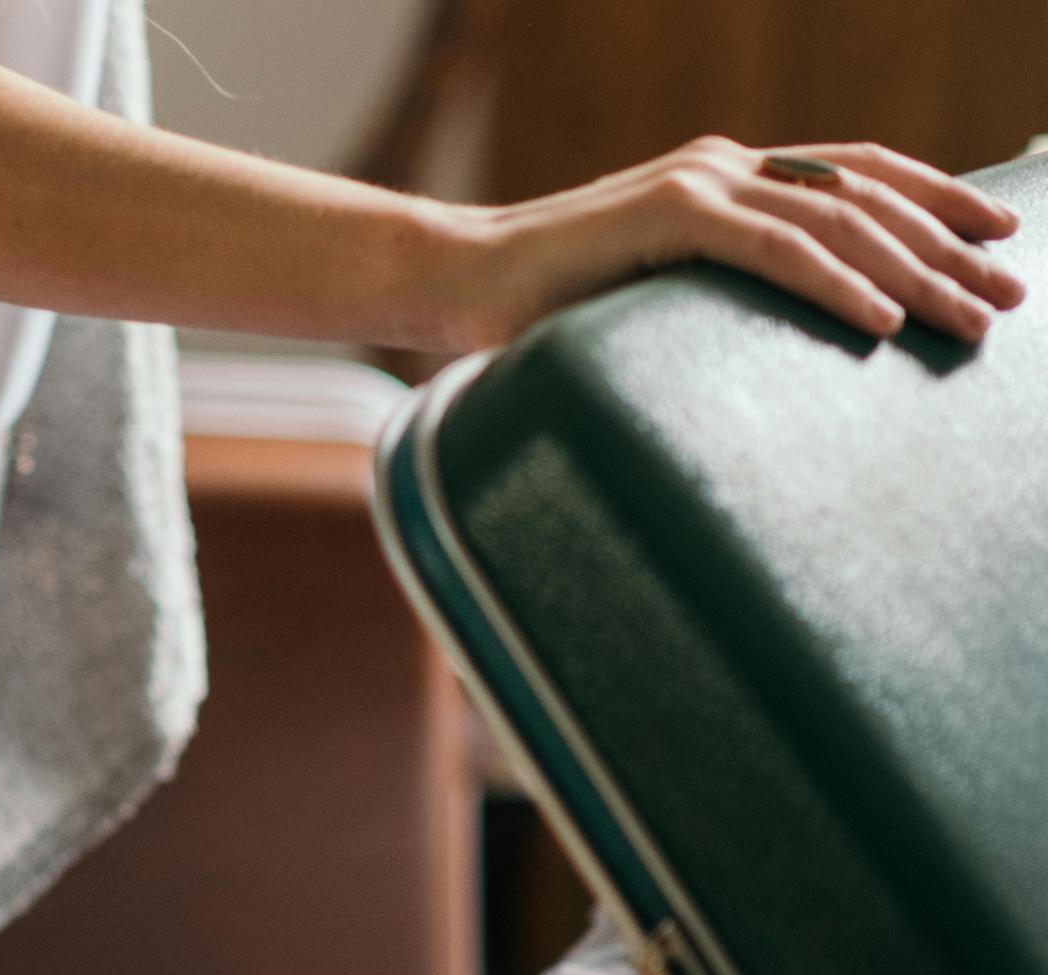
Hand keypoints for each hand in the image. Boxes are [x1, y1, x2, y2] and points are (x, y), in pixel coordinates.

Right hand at [437, 137, 1024, 351]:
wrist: (451, 280)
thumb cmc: (539, 303)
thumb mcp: (650, 290)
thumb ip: (713, 290)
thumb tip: (776, 338)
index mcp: (723, 177)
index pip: (855, 175)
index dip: (935, 201)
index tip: (998, 240)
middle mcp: (721, 166)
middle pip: (865, 198)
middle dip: (947, 250)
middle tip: (1006, 299)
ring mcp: (695, 184)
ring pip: (836, 220)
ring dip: (913, 273)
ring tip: (966, 320)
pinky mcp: (666, 214)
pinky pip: (775, 247)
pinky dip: (835, 281)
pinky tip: (881, 318)